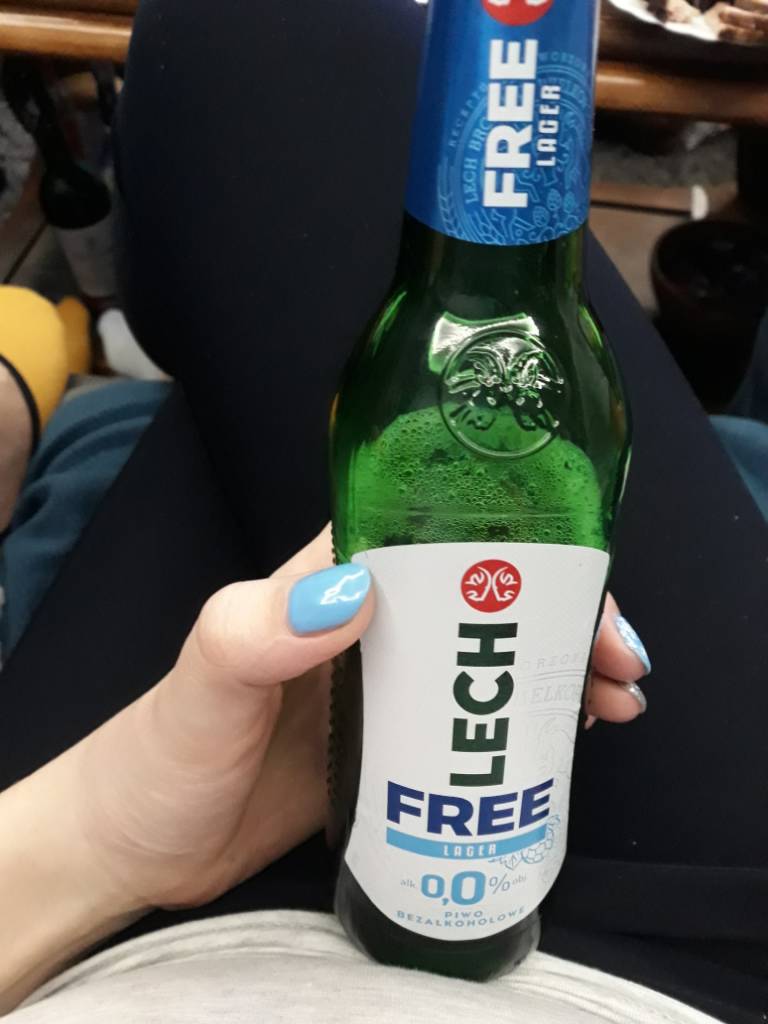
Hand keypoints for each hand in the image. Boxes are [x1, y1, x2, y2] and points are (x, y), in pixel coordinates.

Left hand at [73, 530, 646, 909]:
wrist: (140, 847)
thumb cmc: (160, 756)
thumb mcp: (204, 685)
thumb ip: (257, 633)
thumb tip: (352, 595)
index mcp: (326, 582)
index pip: (436, 536)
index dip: (516, 550)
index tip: (577, 585)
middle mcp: (362, 623)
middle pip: (481, 598)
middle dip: (558, 616)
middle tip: (617, 659)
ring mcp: (379, 686)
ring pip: (487, 657)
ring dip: (554, 668)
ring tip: (616, 699)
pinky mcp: (388, 745)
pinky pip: (471, 722)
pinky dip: (524, 724)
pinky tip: (569, 739)